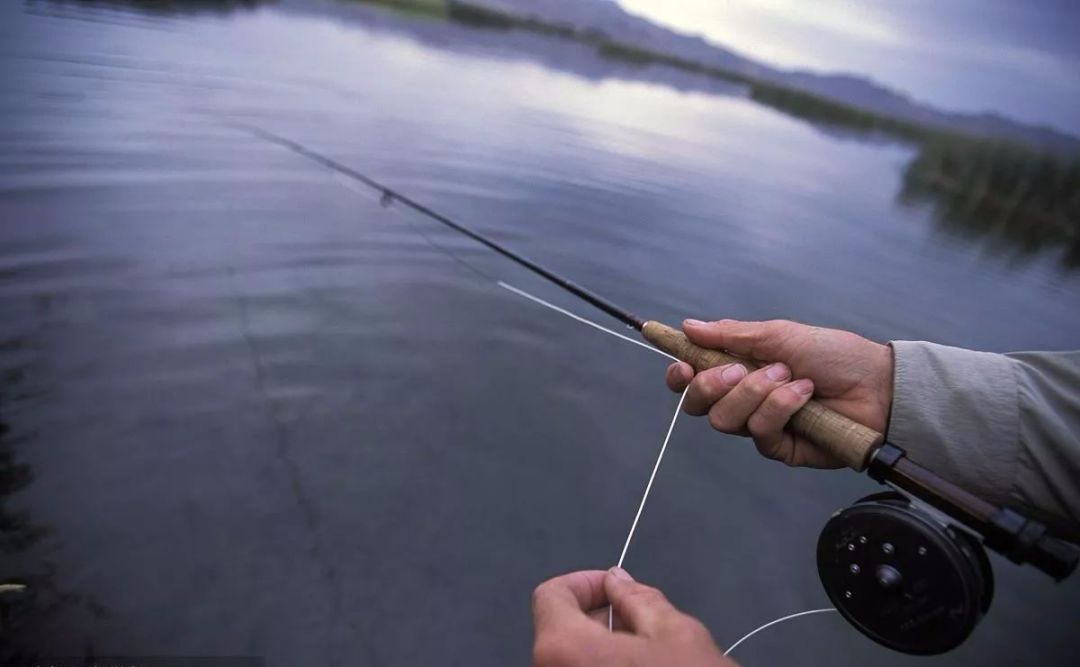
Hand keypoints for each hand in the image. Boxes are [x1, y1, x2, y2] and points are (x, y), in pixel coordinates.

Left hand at [531, 567, 735, 666]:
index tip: (618, 590)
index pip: (550, 596)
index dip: (584, 584)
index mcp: (563, 648)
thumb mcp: (676, 634)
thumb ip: (638, 600)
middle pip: (558, 632)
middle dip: (598, 619)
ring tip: (648, 659)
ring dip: (603, 651)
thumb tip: (617, 582)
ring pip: (571, 662)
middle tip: (642, 625)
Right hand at [665, 319, 892, 467]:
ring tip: (790, 377)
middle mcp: (742, 399)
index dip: (680, 376)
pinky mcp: (778, 448)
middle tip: (739, 370)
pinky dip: (780, 408)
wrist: (876, 383)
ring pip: (726, 420)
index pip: (694, 379)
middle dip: (712, 386)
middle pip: (699, 405)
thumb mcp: (779, 334)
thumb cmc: (832, 353)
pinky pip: (759, 433)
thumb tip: (688, 327)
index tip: (682, 367)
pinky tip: (804, 394)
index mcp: (737, 369)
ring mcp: (759, 425)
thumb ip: (731, 334)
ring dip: (756, 393)